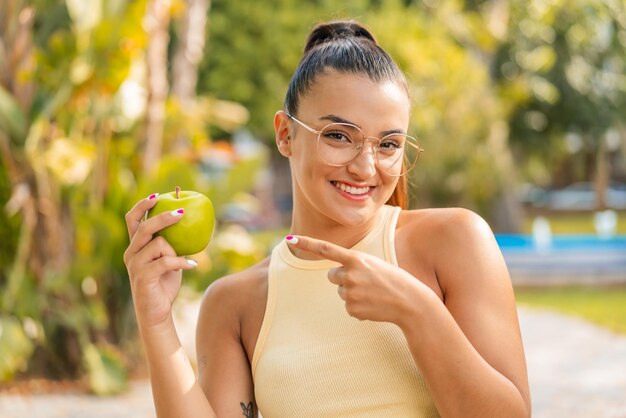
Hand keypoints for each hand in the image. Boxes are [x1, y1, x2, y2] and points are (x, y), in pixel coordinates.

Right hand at [123, 194, 197, 327]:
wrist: (156, 312)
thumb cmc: (164, 283)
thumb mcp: (168, 259)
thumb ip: (171, 244)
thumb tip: (188, 222)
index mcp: (135, 246)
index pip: (132, 219)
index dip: (142, 205)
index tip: (158, 195)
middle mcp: (131, 253)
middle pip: (144, 227)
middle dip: (163, 217)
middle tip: (182, 213)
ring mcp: (135, 265)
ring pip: (158, 244)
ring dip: (175, 250)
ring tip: (184, 260)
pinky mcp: (143, 277)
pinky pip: (165, 262)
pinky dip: (181, 262)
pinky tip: (192, 265)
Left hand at [286, 235, 422, 324]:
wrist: (410, 302)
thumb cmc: (393, 280)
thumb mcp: (374, 264)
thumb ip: (353, 265)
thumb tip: (335, 276)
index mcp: (356, 259)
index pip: (326, 249)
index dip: (306, 243)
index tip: (289, 238)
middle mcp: (350, 274)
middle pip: (332, 276)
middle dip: (344, 278)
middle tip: (366, 282)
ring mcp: (350, 293)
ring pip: (341, 292)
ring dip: (353, 293)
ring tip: (373, 294)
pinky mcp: (352, 309)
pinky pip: (348, 307)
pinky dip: (358, 307)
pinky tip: (373, 305)